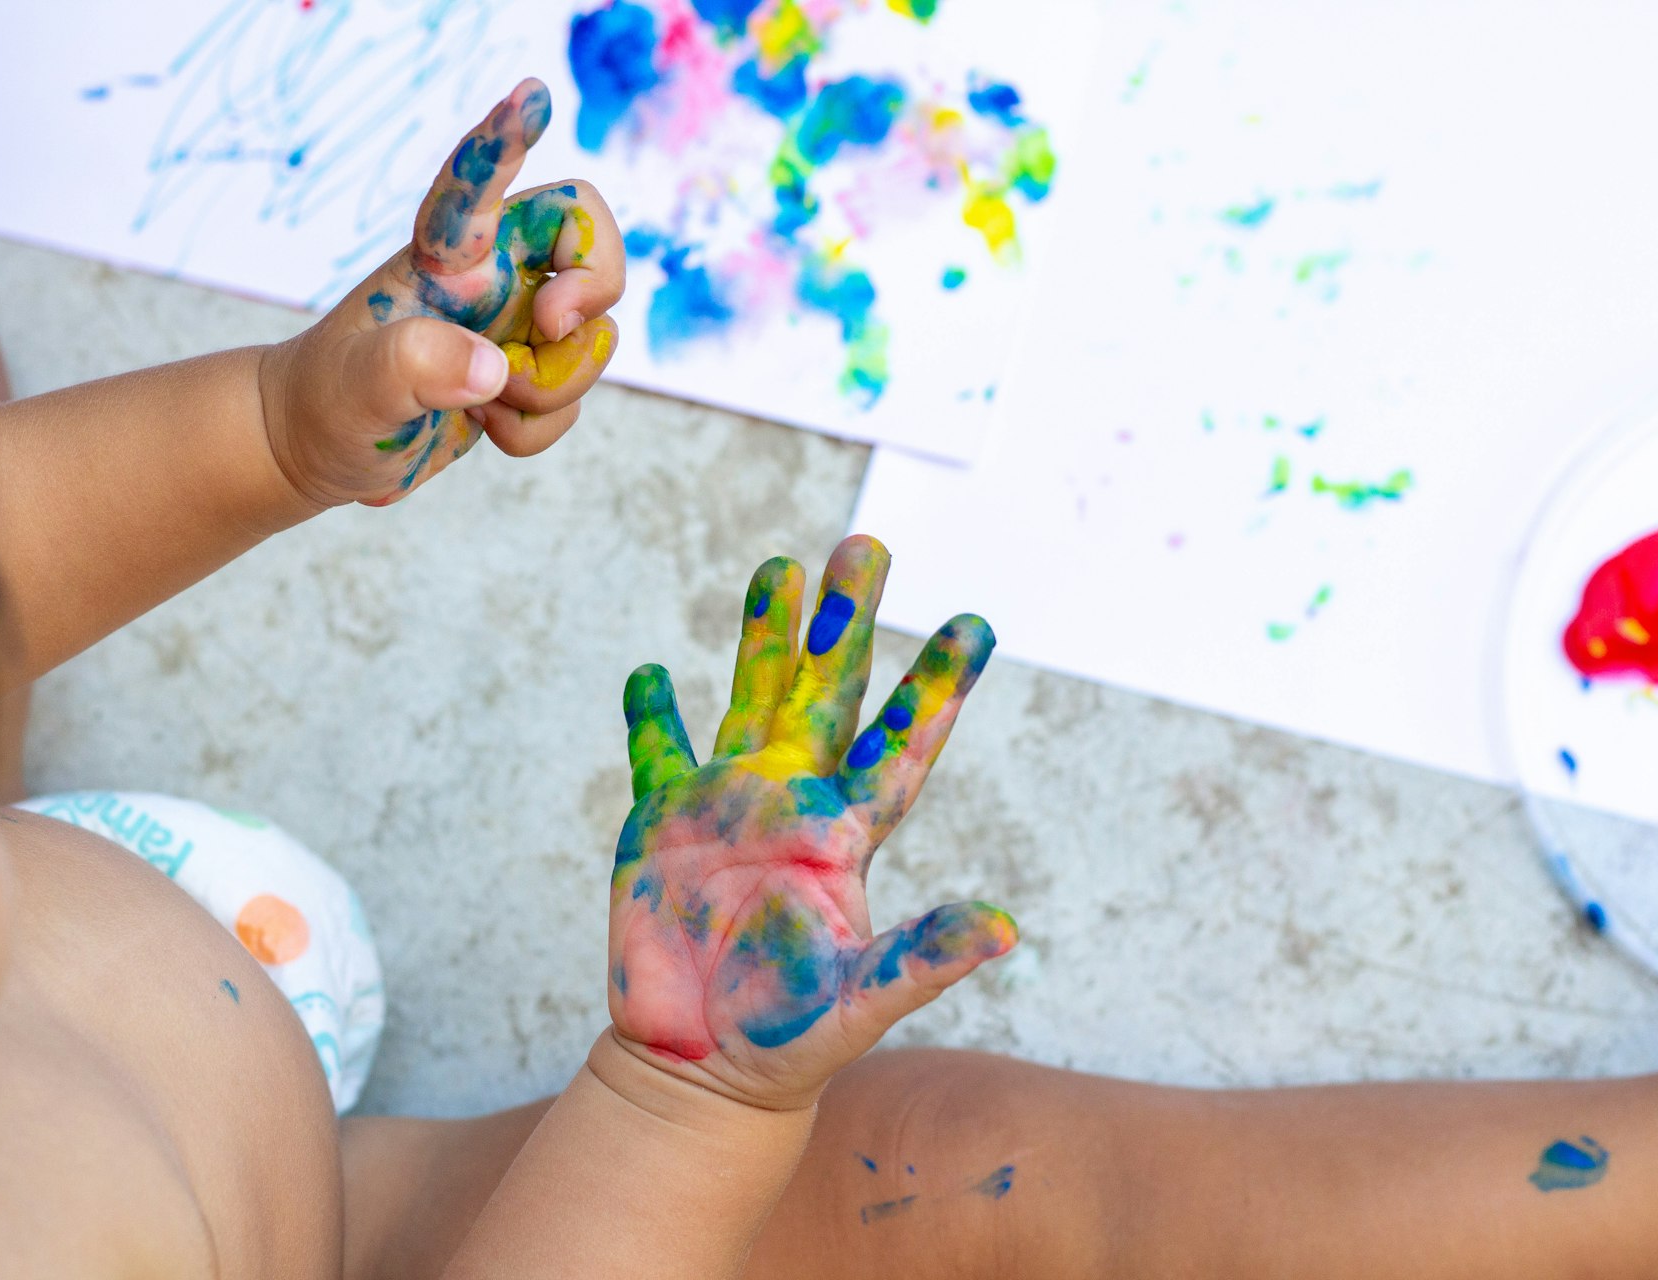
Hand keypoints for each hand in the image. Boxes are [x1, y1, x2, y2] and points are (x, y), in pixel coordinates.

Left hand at [259, 78, 624, 507]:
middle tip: (548, 327)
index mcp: (445, 255)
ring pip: (591, 338)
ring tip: (482, 406)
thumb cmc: (325, 400)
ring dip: (554, 386)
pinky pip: (573, 399)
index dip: (507, 138)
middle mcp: (492, 277)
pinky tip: (483, 426)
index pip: (481, 182)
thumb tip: (493, 368)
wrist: (321, 450)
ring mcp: (512, 327)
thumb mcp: (355, 386)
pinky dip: (538, 429)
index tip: (530, 93)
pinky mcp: (523, 377)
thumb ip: (415, 365)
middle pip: (589, 240)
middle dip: (594, 288)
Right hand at [609, 536, 1016, 1110]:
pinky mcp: (662, 824)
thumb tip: (1006, 927)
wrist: (701, 1068)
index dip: (938, 686)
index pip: (902, 744)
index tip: (978, 624)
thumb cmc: (791, 1040)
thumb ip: (924, 957)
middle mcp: (794, 803)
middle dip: (845, 619)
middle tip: (865, 543)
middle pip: (826, 691)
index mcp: (847, 834)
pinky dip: (651, 715)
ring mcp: (728, 807)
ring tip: (778, 565)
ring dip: (763, 635)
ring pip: (750, 699)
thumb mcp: (862, 1001)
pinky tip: (651, 672)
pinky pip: (658, 755)